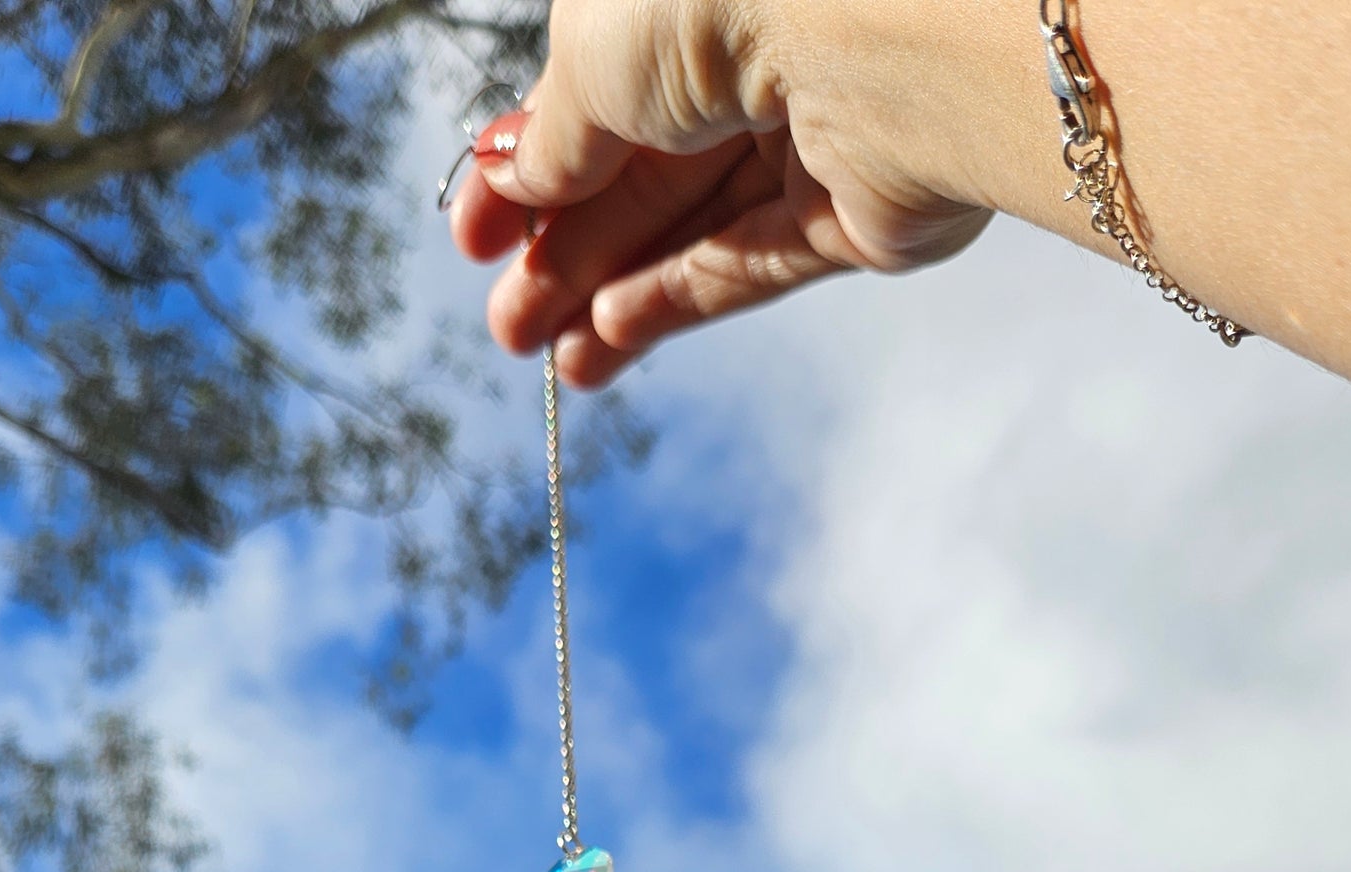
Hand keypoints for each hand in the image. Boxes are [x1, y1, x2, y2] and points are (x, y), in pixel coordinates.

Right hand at [448, 0, 993, 387]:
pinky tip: (604, 346)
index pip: (597, 91)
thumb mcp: (593, 61)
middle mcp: (754, 48)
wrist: (878, 34)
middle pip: (642, 171)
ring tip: (541, 357)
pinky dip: (673, 304)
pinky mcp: (853, 214)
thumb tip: (509, 180)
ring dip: (608, 294)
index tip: (473, 239)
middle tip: (504, 324)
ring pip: (691, 227)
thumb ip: (552, 135)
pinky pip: (747, 265)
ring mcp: (809, 133)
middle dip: (565, 250)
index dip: (531, 167)